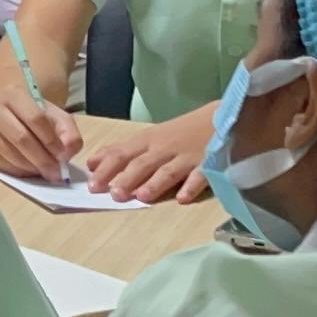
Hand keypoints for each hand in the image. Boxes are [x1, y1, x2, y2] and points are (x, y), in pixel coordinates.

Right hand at [0, 85, 81, 182]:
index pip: (35, 118)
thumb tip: (66, 153)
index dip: (51, 140)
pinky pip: (5, 166)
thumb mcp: (58, 117)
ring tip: (47, 171)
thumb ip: (69, 133)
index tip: (63, 155)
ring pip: (12, 155)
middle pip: (22, 138)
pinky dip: (22, 172)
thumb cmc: (37, 115)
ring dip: (34, 168)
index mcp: (14, 94)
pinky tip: (32, 169)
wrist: (12, 115)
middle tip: (57, 172)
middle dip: (43, 159)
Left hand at [82, 113, 210, 204]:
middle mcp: (165, 148)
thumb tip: (94, 160)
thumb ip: (126, 150)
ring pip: (168, 171)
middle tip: (112, 194)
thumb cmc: (184, 130)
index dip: (107, 165)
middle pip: (142, 163)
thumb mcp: (153, 136)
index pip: (123, 152)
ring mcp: (187, 157)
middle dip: (127, 177)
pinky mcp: (210, 164)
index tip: (90, 179)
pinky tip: (182, 198)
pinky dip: (191, 186)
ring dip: (154, 183)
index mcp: (149, 140)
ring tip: (141, 197)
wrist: (226, 118)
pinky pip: (200, 176)